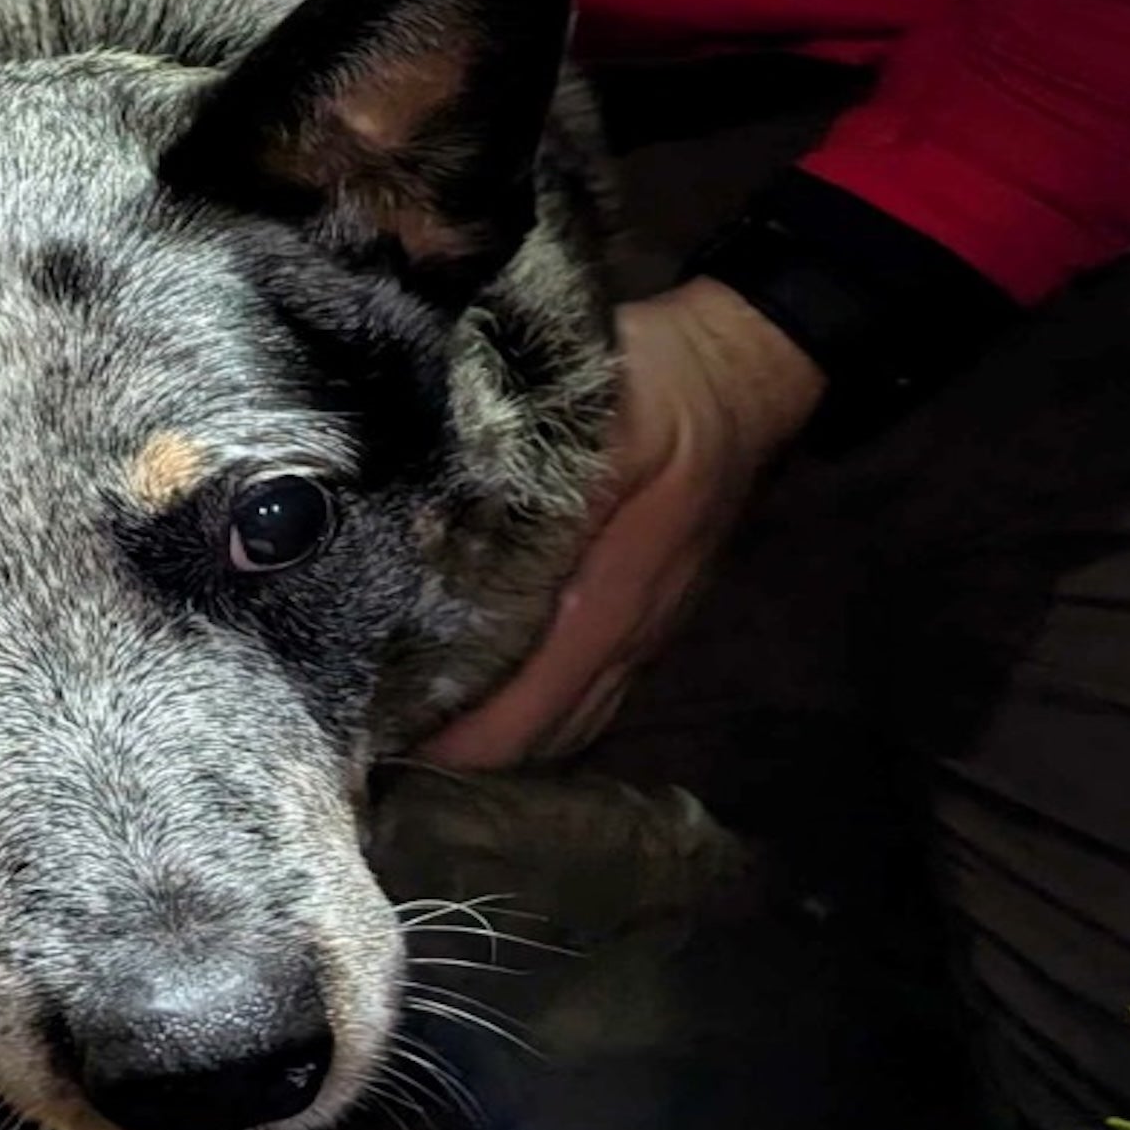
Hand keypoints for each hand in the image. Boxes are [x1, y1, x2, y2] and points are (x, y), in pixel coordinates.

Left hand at [421, 276, 827, 769]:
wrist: (745, 374)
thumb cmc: (661, 390)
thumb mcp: (599, 421)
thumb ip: (530, 491)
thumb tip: (438, 539)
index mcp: (610, 604)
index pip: (527, 710)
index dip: (460, 743)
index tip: (386, 743)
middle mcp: (630, 639)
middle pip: (546, 737)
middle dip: (469, 755)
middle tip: (384, 739)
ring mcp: (644, 635)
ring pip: (570, 723)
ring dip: (503, 739)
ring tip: (422, 727)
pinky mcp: (646, 617)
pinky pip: (586, 693)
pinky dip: (534, 710)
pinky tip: (485, 692)